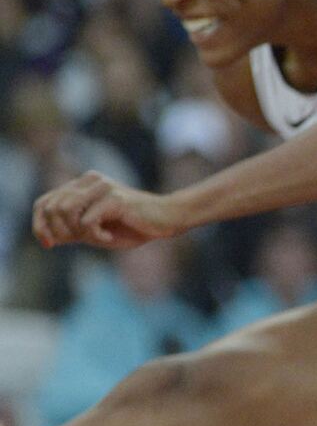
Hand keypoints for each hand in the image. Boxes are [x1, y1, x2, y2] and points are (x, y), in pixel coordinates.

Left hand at [33, 173, 186, 248]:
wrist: (166, 221)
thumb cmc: (133, 227)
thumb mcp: (95, 231)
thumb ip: (72, 230)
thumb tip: (46, 236)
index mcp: (82, 184)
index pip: (44, 202)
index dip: (39, 225)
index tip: (48, 245)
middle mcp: (89, 180)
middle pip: (51, 207)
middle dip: (59, 231)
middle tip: (80, 241)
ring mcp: (101, 186)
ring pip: (64, 210)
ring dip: (76, 231)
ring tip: (95, 237)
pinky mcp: (114, 197)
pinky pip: (87, 221)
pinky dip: (95, 236)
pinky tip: (108, 238)